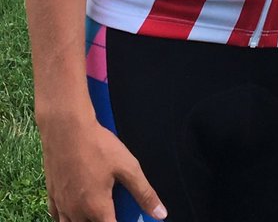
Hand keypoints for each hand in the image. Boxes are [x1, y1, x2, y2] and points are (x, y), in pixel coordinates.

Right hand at [39, 114, 165, 221]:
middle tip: (113, 211)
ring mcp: (61, 205)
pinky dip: (66, 219)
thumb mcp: (128, 167)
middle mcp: (76, 213)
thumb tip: (161, 214)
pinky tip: (74, 211)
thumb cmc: (98, 146)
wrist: (66, 129)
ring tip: (96, 212)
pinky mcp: (51, 195)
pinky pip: (57, 217)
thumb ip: (144, 193)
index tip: (126, 218)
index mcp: (97, 209)